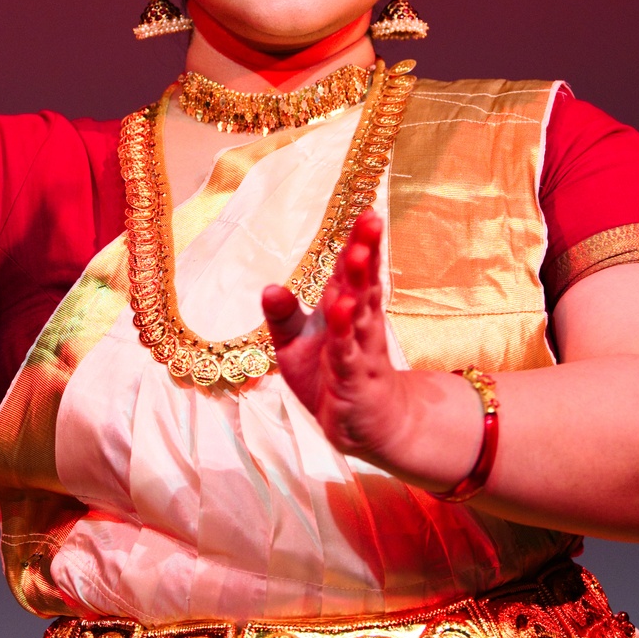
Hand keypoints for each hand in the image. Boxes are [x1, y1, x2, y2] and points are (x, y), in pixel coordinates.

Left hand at [264, 212, 416, 461]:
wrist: (362, 426)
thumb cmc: (329, 376)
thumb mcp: (295, 344)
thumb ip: (283, 315)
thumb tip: (268, 287)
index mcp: (348, 309)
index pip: (354, 271)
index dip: (360, 242)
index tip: (366, 211)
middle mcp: (360, 324)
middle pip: (363, 283)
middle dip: (365, 252)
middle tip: (370, 219)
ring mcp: (360, 351)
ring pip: (360, 312)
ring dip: (357, 284)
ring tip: (356, 255)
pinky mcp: (355, 379)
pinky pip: (349, 352)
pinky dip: (346, 332)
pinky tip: (344, 310)